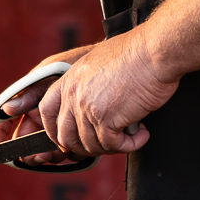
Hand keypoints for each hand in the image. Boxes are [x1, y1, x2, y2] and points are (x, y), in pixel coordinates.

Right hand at [0, 45, 93, 149]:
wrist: (106, 65)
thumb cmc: (73, 64)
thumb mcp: (48, 75)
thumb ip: (29, 93)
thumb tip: (7, 109)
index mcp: (29, 100)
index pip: (6, 121)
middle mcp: (40, 114)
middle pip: (24, 141)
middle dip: (27, 152)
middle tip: (37, 157)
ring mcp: (56, 123)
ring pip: (44, 148)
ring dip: (46, 155)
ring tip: (54, 155)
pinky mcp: (74, 131)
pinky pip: (64, 148)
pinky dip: (64, 154)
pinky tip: (69, 152)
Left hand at [34, 28, 178, 157]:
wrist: (153, 52)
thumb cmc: (135, 53)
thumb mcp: (98, 62)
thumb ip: (87, 84)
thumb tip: (93, 103)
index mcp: (70, 79)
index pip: (46, 111)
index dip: (54, 130)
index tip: (68, 138)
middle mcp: (74, 94)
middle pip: (65, 136)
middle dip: (84, 148)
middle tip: (105, 144)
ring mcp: (88, 108)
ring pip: (91, 145)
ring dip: (112, 147)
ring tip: (131, 136)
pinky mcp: (106, 119)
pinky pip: (113, 145)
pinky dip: (129, 145)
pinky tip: (141, 135)